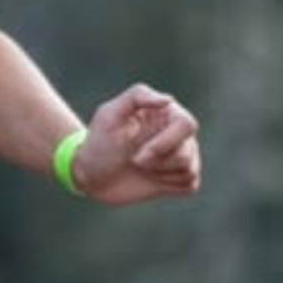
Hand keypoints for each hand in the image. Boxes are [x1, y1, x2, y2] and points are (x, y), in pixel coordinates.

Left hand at [72, 83, 201, 204]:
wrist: (92, 175)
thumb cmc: (100, 142)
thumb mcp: (109, 115)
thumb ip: (137, 96)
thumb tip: (169, 100)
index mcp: (166, 113)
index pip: (186, 124)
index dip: (165, 143)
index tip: (138, 155)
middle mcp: (178, 132)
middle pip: (187, 151)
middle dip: (157, 161)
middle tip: (134, 161)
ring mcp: (182, 154)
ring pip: (189, 168)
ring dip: (159, 173)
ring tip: (139, 166)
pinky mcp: (181, 177)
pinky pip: (190, 183)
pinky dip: (168, 185)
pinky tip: (149, 178)